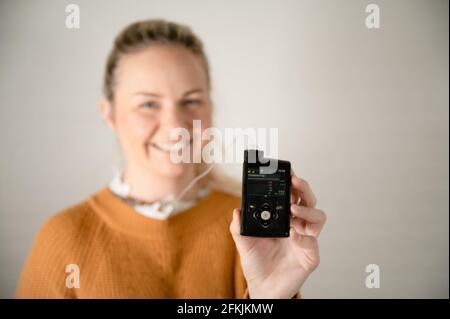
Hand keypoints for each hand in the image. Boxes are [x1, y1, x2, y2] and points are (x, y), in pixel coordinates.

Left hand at [230, 170, 326, 298]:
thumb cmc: (256, 263)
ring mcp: (305, 239)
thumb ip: (238, 227)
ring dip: (307, 210)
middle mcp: (297, 226)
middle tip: (294, 182)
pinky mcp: (310, 256)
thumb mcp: (242, 242)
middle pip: (308, 201)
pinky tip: (292, 234)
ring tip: (293, 209)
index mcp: (283, 218)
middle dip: (304, 189)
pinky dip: (303, 236)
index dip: (291, 183)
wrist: (262, 287)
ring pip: (318, 217)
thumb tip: (236, 210)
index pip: (292, 196)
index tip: (286, 172)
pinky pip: (313, 242)